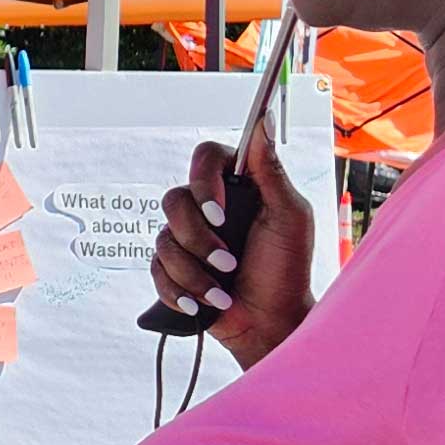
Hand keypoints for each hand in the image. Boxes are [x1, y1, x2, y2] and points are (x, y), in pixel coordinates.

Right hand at [151, 125, 313, 365]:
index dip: (203, 181)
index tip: (217, 213)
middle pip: (174, 201)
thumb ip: (271, 170)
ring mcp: (187, 238)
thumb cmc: (286, 268)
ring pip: (163, 240)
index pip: (205, 157)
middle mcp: (207, 208)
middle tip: (228, 262)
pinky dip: (181, 291)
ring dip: (194, 272)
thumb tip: (264, 121)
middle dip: (198, 239)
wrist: (269, 323)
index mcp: (237, 188)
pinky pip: (156, 271)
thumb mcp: (288, 216)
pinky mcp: (172, 268)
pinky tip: (203, 304)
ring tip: (222, 293)